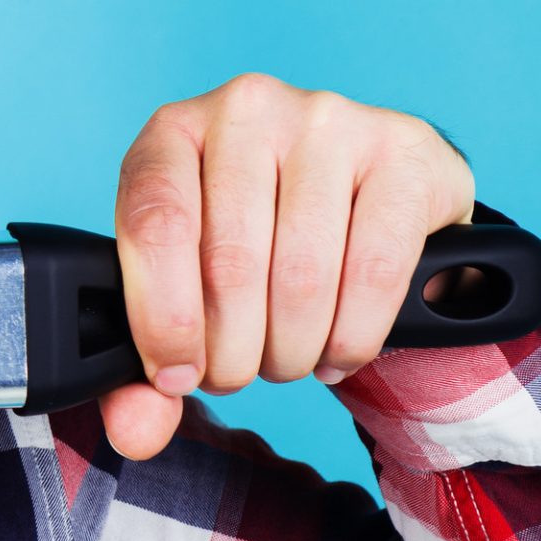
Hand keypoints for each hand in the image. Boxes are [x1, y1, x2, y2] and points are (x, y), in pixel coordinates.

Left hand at [97, 73, 474, 458]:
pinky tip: (337, 349)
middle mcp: (246, 108)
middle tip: (239, 373)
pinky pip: (375, 271)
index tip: (176, 374)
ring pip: (303, 275)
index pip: (153, 224)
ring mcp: (330, 121)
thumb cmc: (255, 246)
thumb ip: (146, 367)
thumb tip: (134, 432)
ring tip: (286, 359)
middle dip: (232, 350)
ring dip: (292, 349)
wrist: (364, 206)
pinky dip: (352, 335)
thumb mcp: (187, 291)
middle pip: (229, 263)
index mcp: (171, 133)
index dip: (162, 316)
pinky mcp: (405, 152)